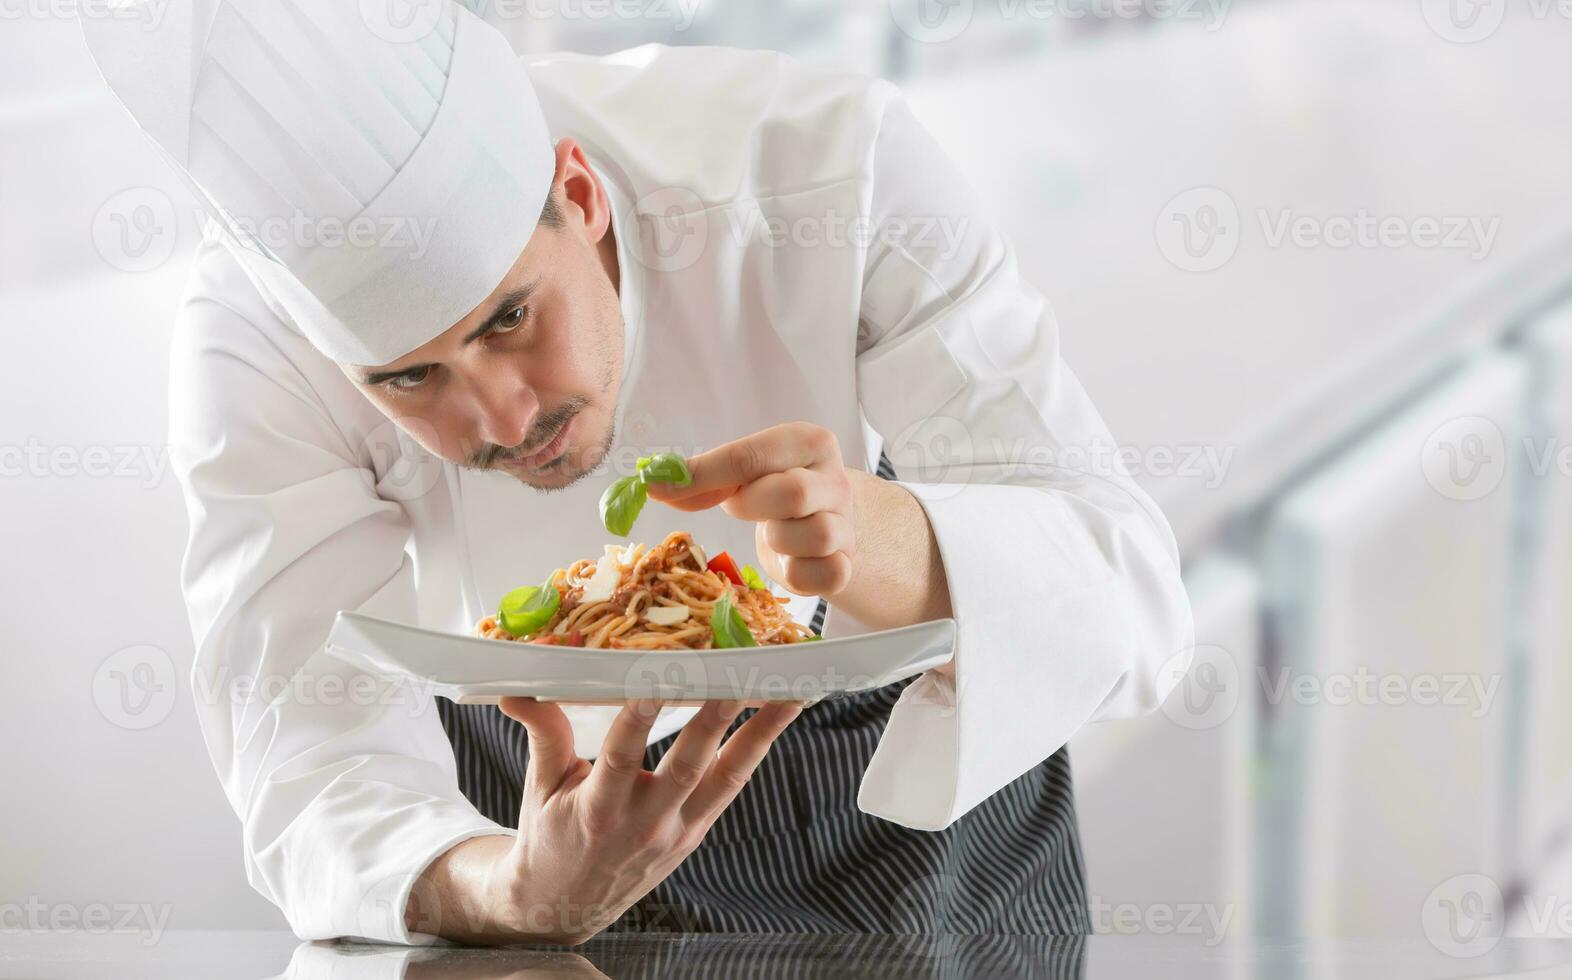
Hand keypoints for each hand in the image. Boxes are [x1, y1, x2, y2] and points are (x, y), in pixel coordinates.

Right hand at [410, 696, 801, 943]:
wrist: (565, 906)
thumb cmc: (550, 838)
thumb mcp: (539, 788)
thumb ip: (542, 734)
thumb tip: (513, 687)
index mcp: (598, 809)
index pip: (620, 755)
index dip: (640, 716)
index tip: (658, 675)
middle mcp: (644, 823)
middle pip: (688, 764)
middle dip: (717, 716)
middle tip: (741, 672)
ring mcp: (676, 831)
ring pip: (726, 777)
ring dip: (761, 733)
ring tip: (791, 693)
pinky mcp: (695, 834)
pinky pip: (730, 787)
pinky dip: (754, 751)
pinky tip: (777, 718)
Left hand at [647, 422, 854, 597]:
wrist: (829, 521)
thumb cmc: (776, 490)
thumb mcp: (747, 473)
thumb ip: (704, 477)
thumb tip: (652, 484)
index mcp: (810, 443)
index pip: (752, 455)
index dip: (702, 474)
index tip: (658, 487)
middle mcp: (837, 480)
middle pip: (791, 493)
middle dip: (752, 505)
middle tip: (743, 506)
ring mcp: (846, 524)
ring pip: (813, 535)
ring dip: (778, 541)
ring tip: (773, 532)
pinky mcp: (847, 564)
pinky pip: (825, 574)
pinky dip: (798, 574)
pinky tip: (789, 561)